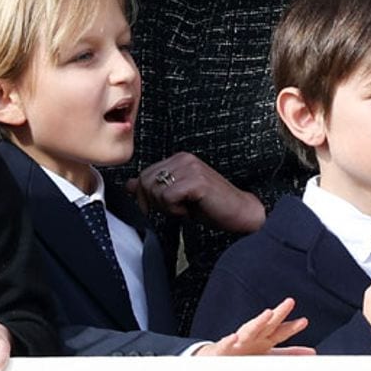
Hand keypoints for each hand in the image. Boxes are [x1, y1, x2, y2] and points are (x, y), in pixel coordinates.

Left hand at [130, 152, 265, 233]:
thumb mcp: (177, 195)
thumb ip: (155, 187)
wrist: (240, 212)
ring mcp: (190, 167)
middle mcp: (184, 158)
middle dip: (156, 202)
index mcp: (179, 159)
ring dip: (168, 207)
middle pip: (146, 182)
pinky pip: (168, 197)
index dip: (146, 196)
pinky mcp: (196, 181)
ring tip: (187, 207)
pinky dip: (176, 210)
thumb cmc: (210, 206)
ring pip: (156, 190)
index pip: (144, 175)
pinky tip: (191, 209)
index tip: (163, 207)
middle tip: (178, 208)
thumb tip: (129, 184)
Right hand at [197, 297, 313, 355]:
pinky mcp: (223, 350)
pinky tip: (234, 337)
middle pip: (268, 324)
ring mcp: (238, 342)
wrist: (217, 360)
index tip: (304, 321)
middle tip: (289, 302)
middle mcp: (253, 338)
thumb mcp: (268, 354)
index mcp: (264, 340)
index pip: (281, 332)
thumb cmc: (244, 354)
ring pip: (248, 330)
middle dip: (279, 314)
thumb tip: (312, 353)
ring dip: (258, 322)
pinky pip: (225, 345)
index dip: (292, 327)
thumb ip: (289, 353)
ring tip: (268, 314)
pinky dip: (229, 341)